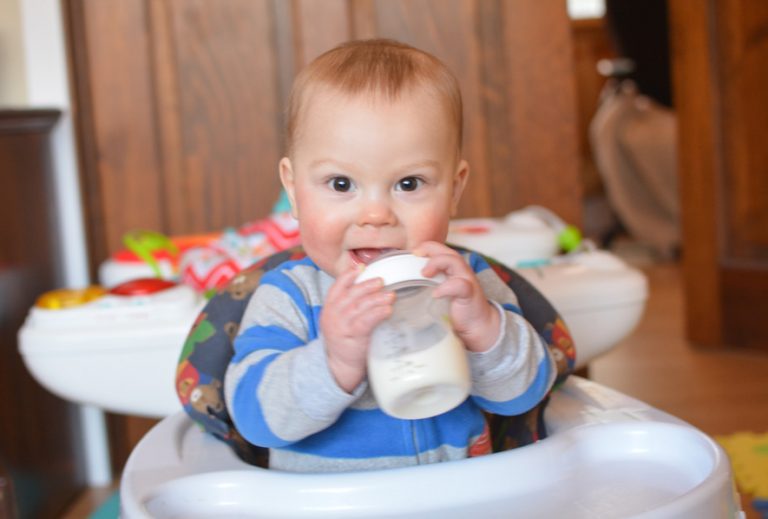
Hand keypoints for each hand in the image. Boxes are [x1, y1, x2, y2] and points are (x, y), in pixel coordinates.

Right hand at [320, 267, 394, 391]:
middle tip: (381, 280)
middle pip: (350, 295)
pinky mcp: (352, 338)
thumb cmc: (345, 340)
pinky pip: (365, 322)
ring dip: (376, 299)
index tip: (361, 267)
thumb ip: (351, 305)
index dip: (348, 276)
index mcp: (329, 308)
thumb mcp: (342, 320)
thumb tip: (371, 287)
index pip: (336, 287)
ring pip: (359, 307)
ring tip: (390, 295)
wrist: (339, 367)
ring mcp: (341, 327)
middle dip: (366, 286)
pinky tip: (388, 310)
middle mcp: (333, 315)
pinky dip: (377, 314)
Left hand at [414, 241, 499, 351]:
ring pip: (455, 261)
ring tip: (424, 273)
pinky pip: (460, 285)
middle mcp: (460, 270)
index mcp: (451, 267)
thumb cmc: (454, 305)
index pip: (439, 248)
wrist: (477, 324)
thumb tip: (401, 280)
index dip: (425, 246)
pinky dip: (446, 288)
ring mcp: (466, 280)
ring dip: (437, 263)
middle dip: (430, 250)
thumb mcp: (439, 289)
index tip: (411, 253)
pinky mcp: (470, 294)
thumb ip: (428, 281)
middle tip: (415, 257)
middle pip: (447, 250)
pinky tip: (436, 294)